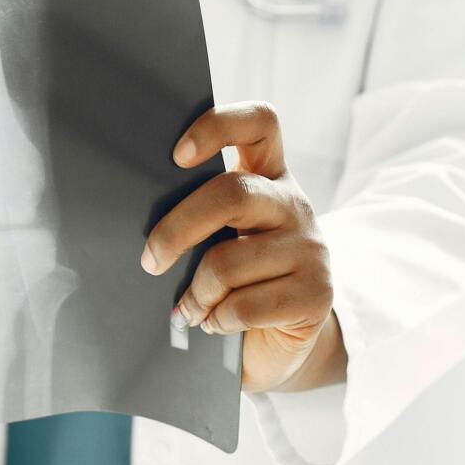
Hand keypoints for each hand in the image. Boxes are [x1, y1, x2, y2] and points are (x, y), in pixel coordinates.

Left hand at [141, 101, 344, 392]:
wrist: (280, 342)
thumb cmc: (236, 280)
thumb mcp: (221, 236)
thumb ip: (201, 217)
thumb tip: (147, 227)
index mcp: (269, 175)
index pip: (258, 122)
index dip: (217, 126)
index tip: (177, 156)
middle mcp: (294, 203)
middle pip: (232, 194)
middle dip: (177, 229)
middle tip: (151, 260)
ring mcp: (312, 246)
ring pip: (228, 261)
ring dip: (196, 293)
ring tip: (191, 307)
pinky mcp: (317, 293)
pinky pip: (245, 305)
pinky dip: (217, 320)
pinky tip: (216, 322)